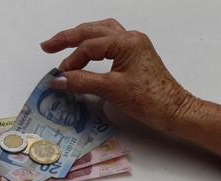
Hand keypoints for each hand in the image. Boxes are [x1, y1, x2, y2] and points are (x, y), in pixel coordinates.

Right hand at [41, 19, 220, 163]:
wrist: (173, 110)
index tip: (59, 76)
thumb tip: (57, 80)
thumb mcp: (111, 89)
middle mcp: (130, 38)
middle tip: (47, 46)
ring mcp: (133, 46)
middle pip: (93, 30)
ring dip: (81, 36)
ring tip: (63, 43)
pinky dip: (93, 44)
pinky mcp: (134, 56)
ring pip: (102, 32)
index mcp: (126, 41)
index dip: (72, 61)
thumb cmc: (147, 99)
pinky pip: (109, 42)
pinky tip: (86, 50)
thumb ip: (82, 81)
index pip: (89, 47)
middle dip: (68, 37)